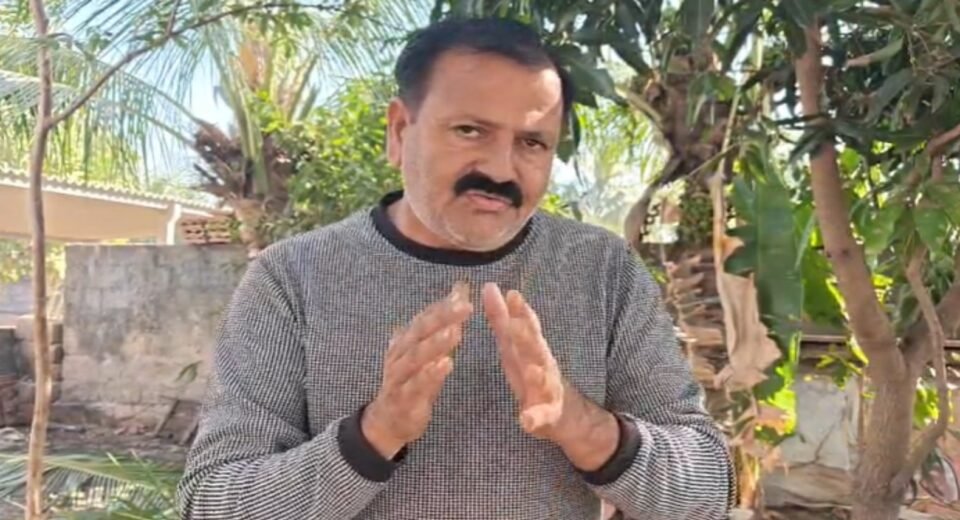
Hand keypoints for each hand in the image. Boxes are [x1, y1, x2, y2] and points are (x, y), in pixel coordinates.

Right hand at [362, 282, 472, 458]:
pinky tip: (446, 365)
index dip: (443, 305)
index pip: (425, 317)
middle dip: (442, 317)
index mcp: (406, 339)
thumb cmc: (412, 379)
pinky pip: (416, 385)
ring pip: (416, 356)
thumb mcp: (429, 348)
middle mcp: (400, 353)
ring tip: (455, 332)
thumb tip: (462, 288)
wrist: (388, 420)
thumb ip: (445, 320)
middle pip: (420, 331)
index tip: (463, 292)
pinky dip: (430, 374)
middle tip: (464, 306)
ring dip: (435, 343)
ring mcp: (399, 376)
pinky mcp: (403, 398)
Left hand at [482, 283, 619, 470]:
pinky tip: (525, 421)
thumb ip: (502, 318)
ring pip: (543, 381)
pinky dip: (534, 418)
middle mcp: (543, 365)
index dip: (521, 311)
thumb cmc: (533, 371)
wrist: (564, 412)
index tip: (512, 294)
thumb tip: (489, 287)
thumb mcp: (515, 345)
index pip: (527, 326)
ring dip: (537, 375)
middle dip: (527, 336)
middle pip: (536, 349)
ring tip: (531, 370)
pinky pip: (541, 417)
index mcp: (532, 349)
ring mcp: (548, 390)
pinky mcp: (548, 415)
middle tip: (515, 323)